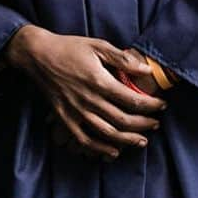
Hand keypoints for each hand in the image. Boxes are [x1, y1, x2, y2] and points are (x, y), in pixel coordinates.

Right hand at [4, 26, 165, 159]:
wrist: (36, 54)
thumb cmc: (68, 47)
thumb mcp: (97, 45)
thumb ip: (122, 59)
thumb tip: (147, 71)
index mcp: (99, 81)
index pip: (133, 101)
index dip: (152, 106)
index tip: (161, 105)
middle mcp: (89, 99)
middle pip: (124, 120)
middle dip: (144, 124)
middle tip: (155, 124)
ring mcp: (75, 111)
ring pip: (107, 133)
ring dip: (128, 140)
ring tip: (142, 141)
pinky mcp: (64, 117)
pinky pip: (84, 139)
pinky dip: (100, 149)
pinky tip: (113, 151)